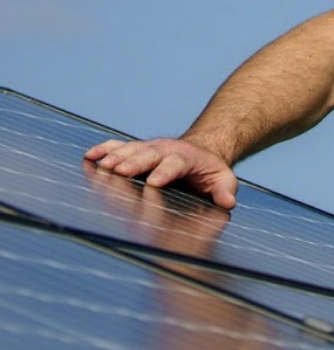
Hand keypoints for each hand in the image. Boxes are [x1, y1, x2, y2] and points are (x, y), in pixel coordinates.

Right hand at [84, 137, 239, 209]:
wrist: (201, 150)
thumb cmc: (210, 171)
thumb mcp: (223, 179)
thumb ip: (225, 190)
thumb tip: (228, 202)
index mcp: (186, 158)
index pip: (175, 164)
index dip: (165, 172)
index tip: (154, 183)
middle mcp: (165, 150)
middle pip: (148, 155)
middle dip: (134, 163)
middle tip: (119, 172)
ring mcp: (148, 148)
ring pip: (130, 150)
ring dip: (115, 157)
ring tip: (100, 166)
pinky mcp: (135, 149)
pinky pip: (117, 146)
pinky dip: (103, 150)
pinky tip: (89, 157)